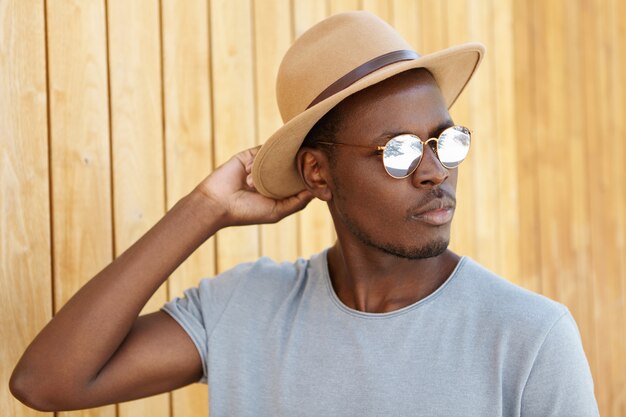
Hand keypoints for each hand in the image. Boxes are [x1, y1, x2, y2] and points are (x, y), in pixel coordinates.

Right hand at [193, 146, 313, 227]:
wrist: (217, 203)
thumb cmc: (247, 212)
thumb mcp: (277, 211)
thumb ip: (297, 202)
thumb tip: (317, 191)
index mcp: (280, 191)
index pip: (299, 180)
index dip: (309, 176)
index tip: (319, 173)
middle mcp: (272, 177)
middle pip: (291, 165)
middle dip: (299, 163)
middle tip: (308, 161)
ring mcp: (261, 165)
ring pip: (279, 156)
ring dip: (279, 162)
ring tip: (277, 170)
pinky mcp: (250, 156)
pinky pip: (264, 150)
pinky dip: (263, 158)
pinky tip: (251, 174)